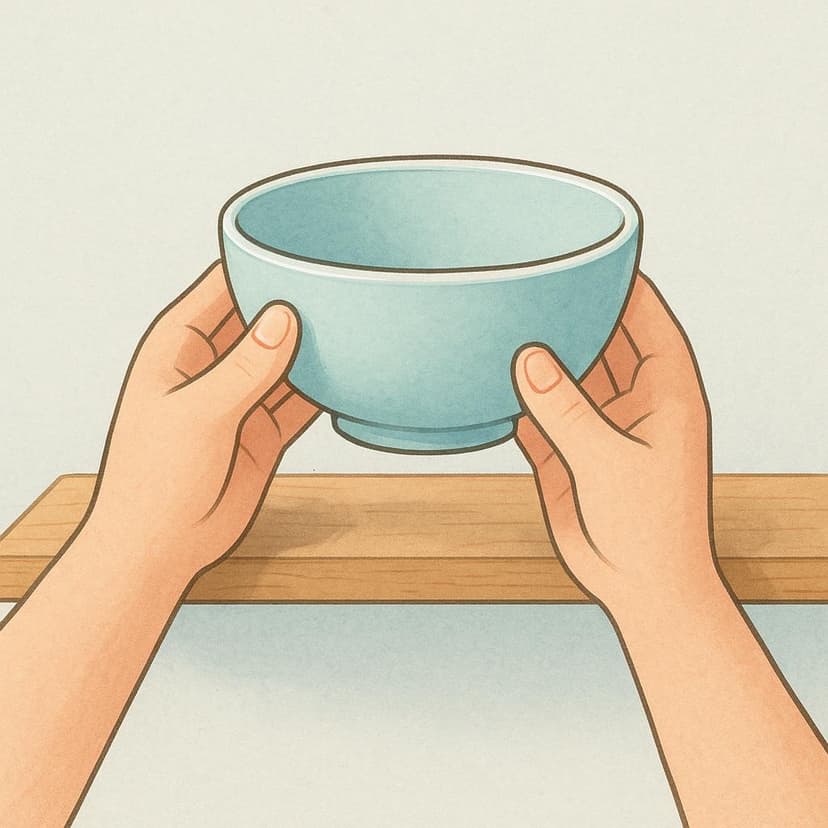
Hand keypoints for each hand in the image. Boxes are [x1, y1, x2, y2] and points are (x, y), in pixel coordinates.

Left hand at [85, 261, 318, 578]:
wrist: (160, 545)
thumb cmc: (154, 480)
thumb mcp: (199, 415)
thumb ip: (244, 368)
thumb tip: (283, 319)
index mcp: (180, 346)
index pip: (222, 287)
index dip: (258, 266)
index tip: (300, 249)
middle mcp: (213, 365)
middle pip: (260, 320)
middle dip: (295, 304)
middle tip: (340, 286)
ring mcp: (240, 397)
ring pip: (284, 359)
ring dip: (313, 347)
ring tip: (353, 325)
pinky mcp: (262, 429)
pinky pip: (298, 399)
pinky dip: (320, 389)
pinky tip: (346, 375)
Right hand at [513, 273, 714, 614]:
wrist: (639, 585)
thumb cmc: (650, 526)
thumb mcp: (608, 460)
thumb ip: (565, 408)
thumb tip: (528, 357)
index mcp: (664, 389)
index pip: (645, 315)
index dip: (619, 281)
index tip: (583, 250)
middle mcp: (632, 398)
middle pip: (600, 336)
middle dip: (569, 312)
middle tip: (527, 282)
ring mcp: (599, 422)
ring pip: (567, 372)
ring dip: (540, 353)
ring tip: (502, 321)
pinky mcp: (568, 449)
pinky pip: (541, 409)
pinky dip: (521, 394)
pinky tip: (493, 375)